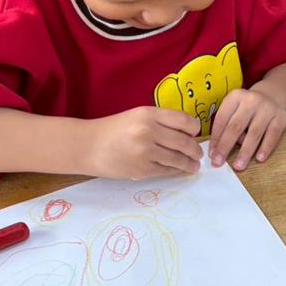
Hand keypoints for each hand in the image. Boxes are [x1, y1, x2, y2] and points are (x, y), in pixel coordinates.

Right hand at [83, 107, 201, 178]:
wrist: (87, 146)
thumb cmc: (113, 130)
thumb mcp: (137, 116)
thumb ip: (160, 121)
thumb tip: (187, 133)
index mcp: (148, 114)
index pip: (183, 120)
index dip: (194, 128)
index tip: (196, 133)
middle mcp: (148, 131)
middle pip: (184, 141)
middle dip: (195, 150)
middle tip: (198, 153)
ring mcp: (145, 152)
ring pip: (177, 159)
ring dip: (189, 163)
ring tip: (194, 165)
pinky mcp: (141, 170)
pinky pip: (166, 170)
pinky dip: (175, 171)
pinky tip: (179, 170)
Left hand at [209, 88, 285, 169]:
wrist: (273, 96)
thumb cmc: (247, 109)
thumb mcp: (235, 109)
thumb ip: (226, 125)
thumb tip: (216, 151)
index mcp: (235, 97)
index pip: (222, 119)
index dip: (216, 138)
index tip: (212, 155)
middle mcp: (251, 100)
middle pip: (236, 127)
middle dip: (226, 147)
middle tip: (219, 163)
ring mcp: (267, 108)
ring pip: (254, 133)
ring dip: (245, 152)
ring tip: (239, 166)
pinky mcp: (281, 117)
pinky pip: (272, 135)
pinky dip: (265, 148)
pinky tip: (259, 159)